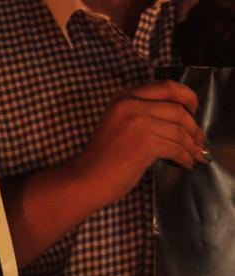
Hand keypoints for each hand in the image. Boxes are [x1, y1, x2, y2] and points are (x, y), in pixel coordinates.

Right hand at [69, 80, 208, 207]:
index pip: (166, 87)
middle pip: (179, 110)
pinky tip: (185, 163)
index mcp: (124, 97)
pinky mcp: (146, 142)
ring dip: (192, 146)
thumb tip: (181, 115)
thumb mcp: (119, 123)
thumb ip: (142, 112)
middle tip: (199, 140)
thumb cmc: (102, 157)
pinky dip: (185, 157)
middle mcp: (132, 105)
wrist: (86, 178)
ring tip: (194, 156)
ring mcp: (139, 123)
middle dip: (194, 127)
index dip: (187, 96)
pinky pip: (176, 148)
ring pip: (180, 131)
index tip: (194, 110)